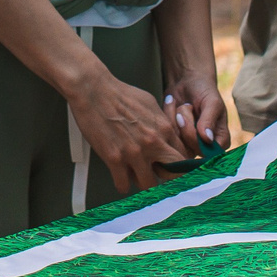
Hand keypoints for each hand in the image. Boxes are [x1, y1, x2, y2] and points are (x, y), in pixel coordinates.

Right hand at [66, 67, 191, 194]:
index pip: (183, 157)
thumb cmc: (119, 94)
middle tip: (156, 174)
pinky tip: (119, 176)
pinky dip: (121, 184)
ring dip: (141, 181)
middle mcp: (153, 143)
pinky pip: (123, 185)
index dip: (178, 165)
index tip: (171, 168)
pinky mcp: (114, 158)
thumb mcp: (150, 104)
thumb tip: (166, 135)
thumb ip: (161, 123)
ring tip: (134, 174)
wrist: (93, 90)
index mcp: (164, 128)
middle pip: (172, 175)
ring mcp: (134, 153)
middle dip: (165, 177)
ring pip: (147, 185)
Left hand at [162, 71, 229, 153]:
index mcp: (221, 140)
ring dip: (175, 119)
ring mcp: (189, 144)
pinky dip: (167, 117)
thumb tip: (207, 139)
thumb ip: (209, 120)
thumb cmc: (204, 90)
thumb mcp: (211, 102)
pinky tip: (172, 105)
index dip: (195, 138)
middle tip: (186, 105)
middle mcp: (205, 146)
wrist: (187, 80)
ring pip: (177, 143)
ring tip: (181, 104)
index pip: (208, 153)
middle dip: (184, 125)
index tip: (188, 116)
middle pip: (190, 149)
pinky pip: (167, 136)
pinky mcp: (176, 139)